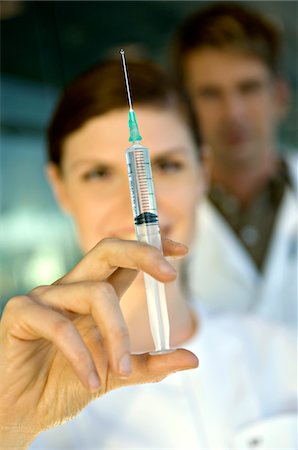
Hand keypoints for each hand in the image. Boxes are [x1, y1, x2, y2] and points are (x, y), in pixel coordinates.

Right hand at [0, 238, 197, 447]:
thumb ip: (149, 364)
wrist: (21, 412)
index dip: (151, 249)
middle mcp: (70, 288)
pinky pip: (61, 326)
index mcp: (91, 295)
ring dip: (116, 336)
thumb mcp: (115, 374)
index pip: (123, 260)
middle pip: (107, 250)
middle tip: (171, 274)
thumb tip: (193, 358)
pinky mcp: (21, 313)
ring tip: (120, 371)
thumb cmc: (64, 385)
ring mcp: (45, 297)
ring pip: (95, 294)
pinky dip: (81, 356)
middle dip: (142, 254)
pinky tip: (89, 380)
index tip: (181, 250)